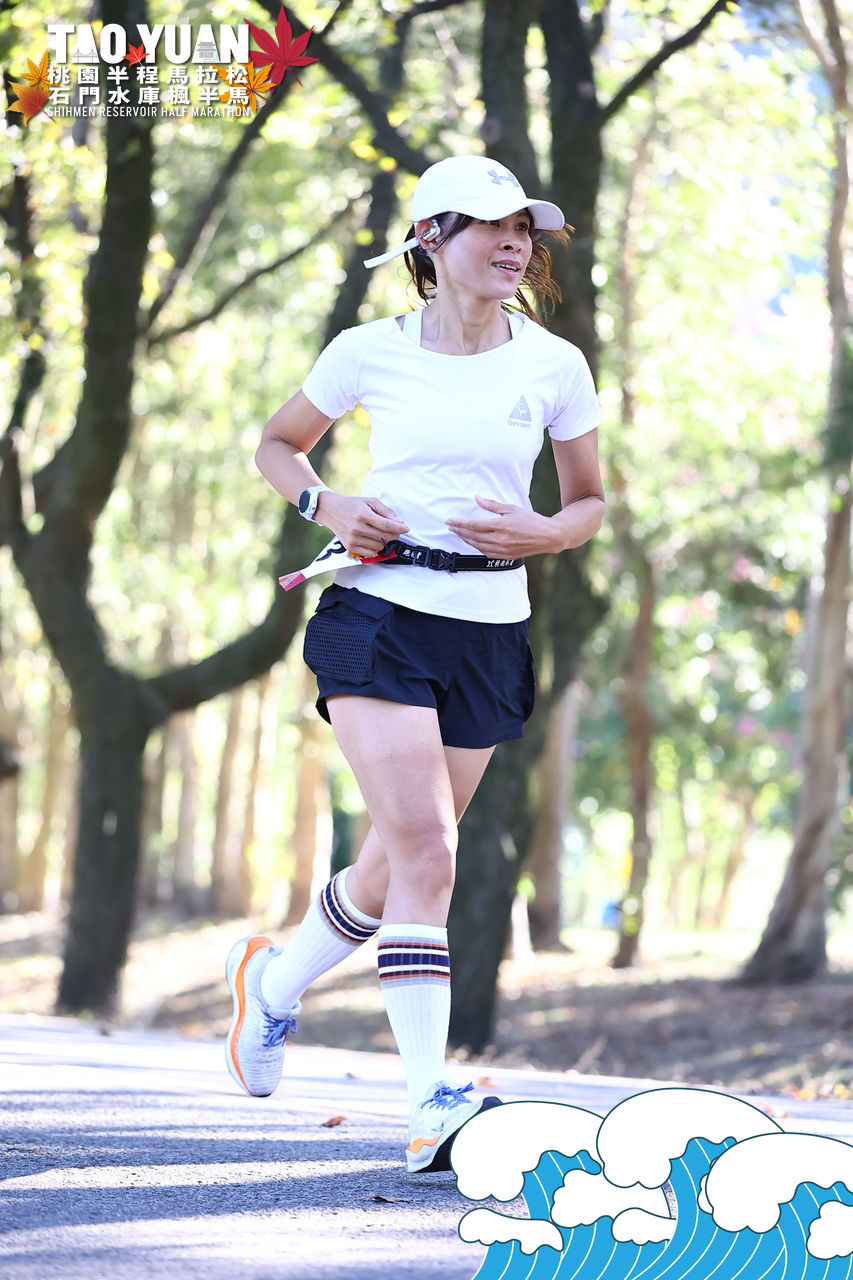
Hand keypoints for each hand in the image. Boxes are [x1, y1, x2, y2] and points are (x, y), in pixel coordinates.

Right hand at [316, 492, 408, 557]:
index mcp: (363, 514)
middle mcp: (357, 528)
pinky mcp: (349, 546)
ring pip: (379, 546)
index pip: (387, 525)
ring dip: (384, 541)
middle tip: (394, 530)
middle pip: (384, 537)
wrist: (331, 510)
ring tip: (380, 533)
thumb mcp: (370, 501)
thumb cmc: (352, 505)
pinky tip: (373, 540)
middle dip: (394, 534)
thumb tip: (399, 522)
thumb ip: (386, 511)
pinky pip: (370, 553)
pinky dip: (375, 548)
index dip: (399, 528)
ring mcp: (353, 539)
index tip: (406, 528)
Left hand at [446, 495, 560, 557]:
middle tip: (450, 526)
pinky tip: (473, 542)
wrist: (548, 536)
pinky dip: (477, 547)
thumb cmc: (531, 520)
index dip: (459, 523)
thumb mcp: (511, 509)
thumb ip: (492, 505)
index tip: (449, 520)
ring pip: (478, 546)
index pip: (474, 525)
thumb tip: (477, 499)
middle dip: (459, 531)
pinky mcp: (506, 556)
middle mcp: (500, 539)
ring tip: (458, 533)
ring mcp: (503, 550)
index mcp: (501, 526)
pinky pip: (486, 552)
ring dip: (466, 539)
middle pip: (473, 536)